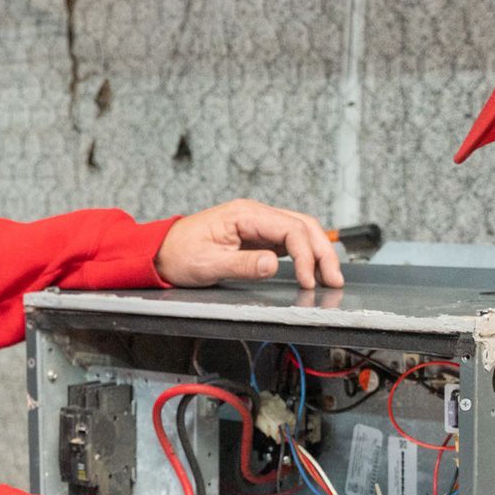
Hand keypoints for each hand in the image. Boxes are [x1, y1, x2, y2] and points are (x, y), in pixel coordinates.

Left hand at [156, 199, 346, 290]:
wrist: (160, 252)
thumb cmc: (178, 255)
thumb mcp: (208, 264)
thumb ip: (243, 265)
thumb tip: (274, 264)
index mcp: (245, 214)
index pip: (290, 229)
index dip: (305, 255)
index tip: (307, 280)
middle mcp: (255, 214)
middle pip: (303, 226)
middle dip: (322, 252)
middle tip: (334, 280)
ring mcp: (257, 223)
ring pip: (300, 231)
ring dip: (318, 252)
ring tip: (330, 277)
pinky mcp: (257, 235)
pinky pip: (289, 240)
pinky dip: (305, 254)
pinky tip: (312, 270)